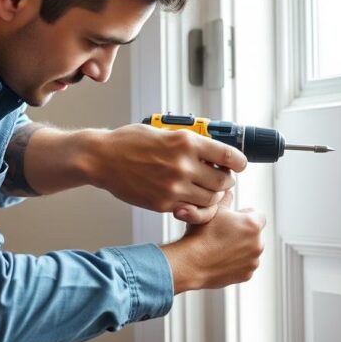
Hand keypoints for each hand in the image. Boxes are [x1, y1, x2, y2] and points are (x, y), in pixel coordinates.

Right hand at [87, 124, 247, 223]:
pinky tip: (187, 196)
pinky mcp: (164, 204)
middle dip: (226, 181)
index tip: (239, 164)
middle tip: (222, 178)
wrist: (101, 159)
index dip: (239, 162)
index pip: (228, 155)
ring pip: (210, 199)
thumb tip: (213, 150)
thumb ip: (190, 142)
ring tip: (205, 189)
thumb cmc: (129, 142)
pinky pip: (191, 209)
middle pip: (224, 181)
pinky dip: (194, 205)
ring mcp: (174, 187)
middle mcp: (184, 165)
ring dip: (212, 195)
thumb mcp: (165, 132)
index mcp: (187, 142)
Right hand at [160, 191, 265, 292]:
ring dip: (240, 248)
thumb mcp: (213, 209)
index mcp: (253, 224)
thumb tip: (228, 191)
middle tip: (222, 234)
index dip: (244, 214)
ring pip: (250, 250)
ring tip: (220, 248)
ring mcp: (253, 261)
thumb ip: (226, 198)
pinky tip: (220, 260)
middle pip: (254, 233)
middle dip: (243, 232)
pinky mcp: (247, 275)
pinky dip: (236, 263)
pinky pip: (244, 266)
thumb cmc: (200, 236)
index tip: (231, 219)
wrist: (190, 263)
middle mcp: (258, 243)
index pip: (258, 214)